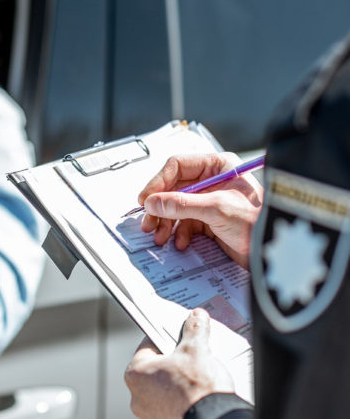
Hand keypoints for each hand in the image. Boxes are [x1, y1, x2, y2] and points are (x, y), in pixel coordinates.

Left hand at [124, 309, 234, 418]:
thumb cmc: (198, 388)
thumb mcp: (197, 349)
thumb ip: (194, 329)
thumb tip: (196, 317)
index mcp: (136, 373)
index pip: (148, 346)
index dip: (165, 337)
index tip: (176, 335)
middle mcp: (137, 397)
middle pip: (155, 369)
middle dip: (171, 362)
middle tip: (189, 356)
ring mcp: (150, 417)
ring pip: (162, 391)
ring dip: (175, 384)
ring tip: (196, 378)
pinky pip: (171, 410)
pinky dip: (181, 403)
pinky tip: (197, 398)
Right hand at [138, 153, 262, 268]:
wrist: (273, 252)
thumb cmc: (256, 222)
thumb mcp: (216, 209)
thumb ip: (181, 204)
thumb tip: (153, 203)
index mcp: (217, 166)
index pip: (177, 166)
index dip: (158, 182)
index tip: (146, 200)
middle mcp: (212, 180)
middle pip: (173, 188)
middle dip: (160, 207)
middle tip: (149, 222)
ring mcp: (209, 200)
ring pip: (176, 207)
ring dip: (166, 222)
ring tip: (160, 236)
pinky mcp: (209, 219)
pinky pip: (185, 222)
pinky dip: (179, 233)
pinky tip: (180, 242)